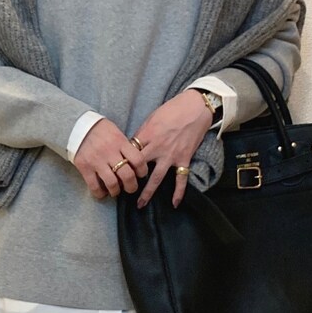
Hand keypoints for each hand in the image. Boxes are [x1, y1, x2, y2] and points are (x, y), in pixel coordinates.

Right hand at [72, 118, 149, 198]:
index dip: (143, 171)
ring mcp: (96, 160)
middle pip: (127, 175)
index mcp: (120, 142)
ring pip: (112, 183)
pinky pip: (94, 186)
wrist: (78, 126)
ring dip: (116, 191)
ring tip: (116, 191)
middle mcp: (109, 152)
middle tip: (131, 188)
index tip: (141, 174)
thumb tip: (135, 164)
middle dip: (132, 186)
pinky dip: (100, 193)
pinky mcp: (85, 167)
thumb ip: (126, 147)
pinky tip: (102, 193)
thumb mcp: (117, 133)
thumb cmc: (101, 130)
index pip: (138, 160)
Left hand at [128, 90, 214, 208]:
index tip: (116, 170)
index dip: (121, 161)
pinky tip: (174, 204)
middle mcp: (157, 147)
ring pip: (157, 178)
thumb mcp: (152, 117)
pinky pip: (181, 179)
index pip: (130, 152)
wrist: (196, 107)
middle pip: (138, 168)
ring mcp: (171, 155)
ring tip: (140, 204)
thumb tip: (134, 145)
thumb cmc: (173, 109)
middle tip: (120, 191)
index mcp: (147, 135)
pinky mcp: (184, 159)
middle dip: (128, 179)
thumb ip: (143, 133)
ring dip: (148, 192)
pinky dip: (179, 192)